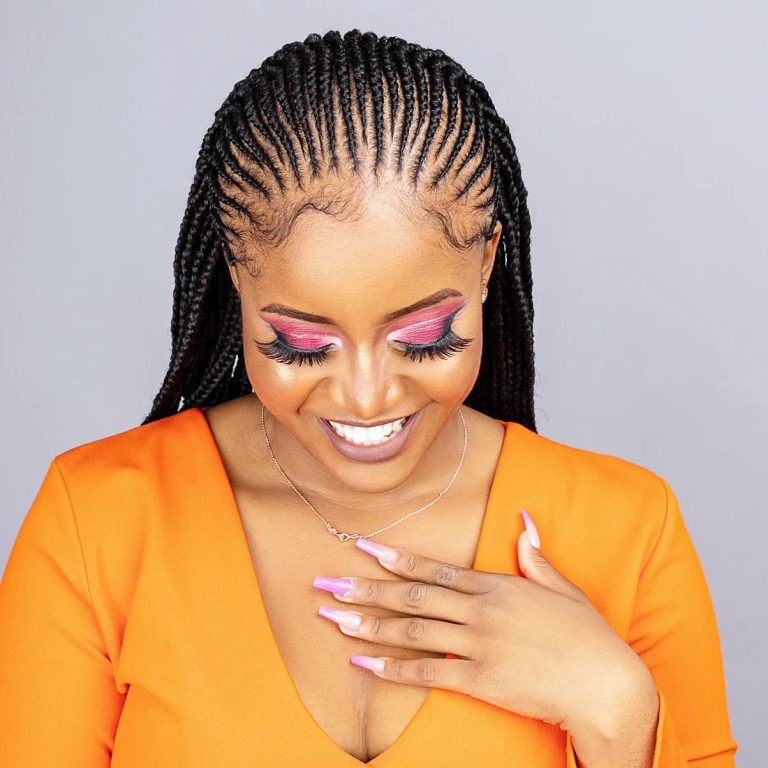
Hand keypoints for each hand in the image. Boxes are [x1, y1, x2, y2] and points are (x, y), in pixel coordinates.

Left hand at [312, 510, 647, 735]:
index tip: (364, 548)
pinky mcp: (481, 682)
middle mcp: (482, 612)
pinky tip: (364, 666)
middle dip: (366, 589)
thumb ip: (535, 555)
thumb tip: (523, 520)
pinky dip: (394, 669)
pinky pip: (429, 674)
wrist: (607, 686)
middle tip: (327, 585)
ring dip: (369, 626)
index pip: (437, 568)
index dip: (397, 558)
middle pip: (413, 597)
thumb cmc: (588, 636)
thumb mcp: (562, 587)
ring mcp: (479, 647)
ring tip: (333, 620)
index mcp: (498, 586)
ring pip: (412, 632)